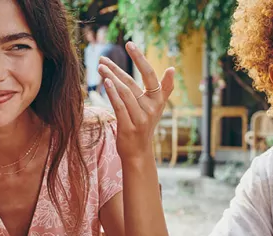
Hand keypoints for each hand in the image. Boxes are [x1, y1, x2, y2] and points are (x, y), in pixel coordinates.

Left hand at [98, 42, 174, 160]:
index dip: (140, 59)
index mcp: (158, 100)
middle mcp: (152, 108)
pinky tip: (106, 82)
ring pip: (125, 93)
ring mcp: (141, 119)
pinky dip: (112, 93)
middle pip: (132, 83)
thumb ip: (165, 89)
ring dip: (111, 78)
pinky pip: (120, 106)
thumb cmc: (144, 125)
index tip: (129, 44)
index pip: (150, 75)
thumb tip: (172, 68)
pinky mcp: (129, 127)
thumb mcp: (157, 107)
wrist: (139, 153)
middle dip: (117, 68)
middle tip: (103, 57)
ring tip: (100, 67)